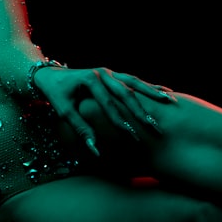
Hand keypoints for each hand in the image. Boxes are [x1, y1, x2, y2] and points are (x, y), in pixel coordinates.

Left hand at [32, 66, 175, 155]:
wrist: (51, 75)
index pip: (109, 105)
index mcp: (90, 80)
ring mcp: (110, 72)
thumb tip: (95, 149)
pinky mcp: (114, 74)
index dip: (121, 121)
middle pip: (127, 92)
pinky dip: (150, 87)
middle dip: (142, 110)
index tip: (133, 136)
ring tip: (169, 101)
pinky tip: (165, 92)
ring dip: (152, 92)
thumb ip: (80, 128)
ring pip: (135, 83)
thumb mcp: (64, 111)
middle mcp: (103, 73)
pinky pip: (135, 81)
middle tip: (155, 126)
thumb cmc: (56, 94)